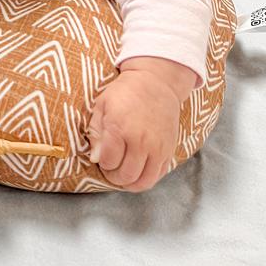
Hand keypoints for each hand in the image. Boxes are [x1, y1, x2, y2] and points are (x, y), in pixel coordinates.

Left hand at [85, 70, 181, 192]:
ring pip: (143, 182)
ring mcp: (157, 147)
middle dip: (114, 177)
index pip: (109, 161)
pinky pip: (159, 175)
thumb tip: (95, 158)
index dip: (102, 164)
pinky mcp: (169, 149)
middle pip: (126, 175)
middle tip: (110, 169)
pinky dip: (146, 178)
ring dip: (130, 183)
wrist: (156, 82)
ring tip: (123, 173)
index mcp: (119, 128)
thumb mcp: (101, 105)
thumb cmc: (125, 92)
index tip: (102, 158)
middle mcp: (140, 140)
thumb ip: (95, 133)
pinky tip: (138, 169)